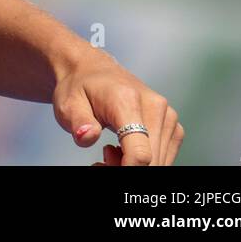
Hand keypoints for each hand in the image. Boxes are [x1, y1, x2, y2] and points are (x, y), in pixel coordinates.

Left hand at [53, 48, 184, 164]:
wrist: (92, 70)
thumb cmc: (79, 88)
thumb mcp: (67, 104)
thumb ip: (78, 122)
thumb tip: (86, 136)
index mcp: (127, 100)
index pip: (140, 152)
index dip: (125, 170)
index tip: (102, 166)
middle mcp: (154, 106)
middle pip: (151, 160)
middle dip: (125, 168)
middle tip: (101, 160)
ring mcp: (167, 115)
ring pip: (159, 162)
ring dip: (134, 166)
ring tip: (110, 151)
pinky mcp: (172, 125)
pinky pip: (163, 156)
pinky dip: (144, 161)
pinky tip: (124, 150)